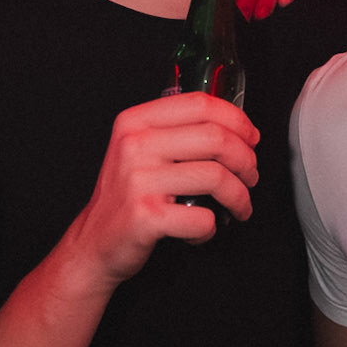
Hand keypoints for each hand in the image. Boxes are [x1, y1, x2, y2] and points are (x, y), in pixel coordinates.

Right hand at [60, 92, 259, 285]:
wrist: (94, 243)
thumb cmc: (125, 197)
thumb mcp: (138, 151)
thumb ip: (175, 133)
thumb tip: (232, 127)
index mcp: (135, 122)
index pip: (199, 104)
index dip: (237, 120)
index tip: (251, 139)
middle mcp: (134, 145)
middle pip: (216, 138)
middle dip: (246, 160)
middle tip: (250, 176)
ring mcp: (138, 180)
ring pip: (216, 177)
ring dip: (239, 196)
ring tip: (239, 206)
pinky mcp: (146, 216)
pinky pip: (202, 218)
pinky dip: (211, 228)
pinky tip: (201, 230)